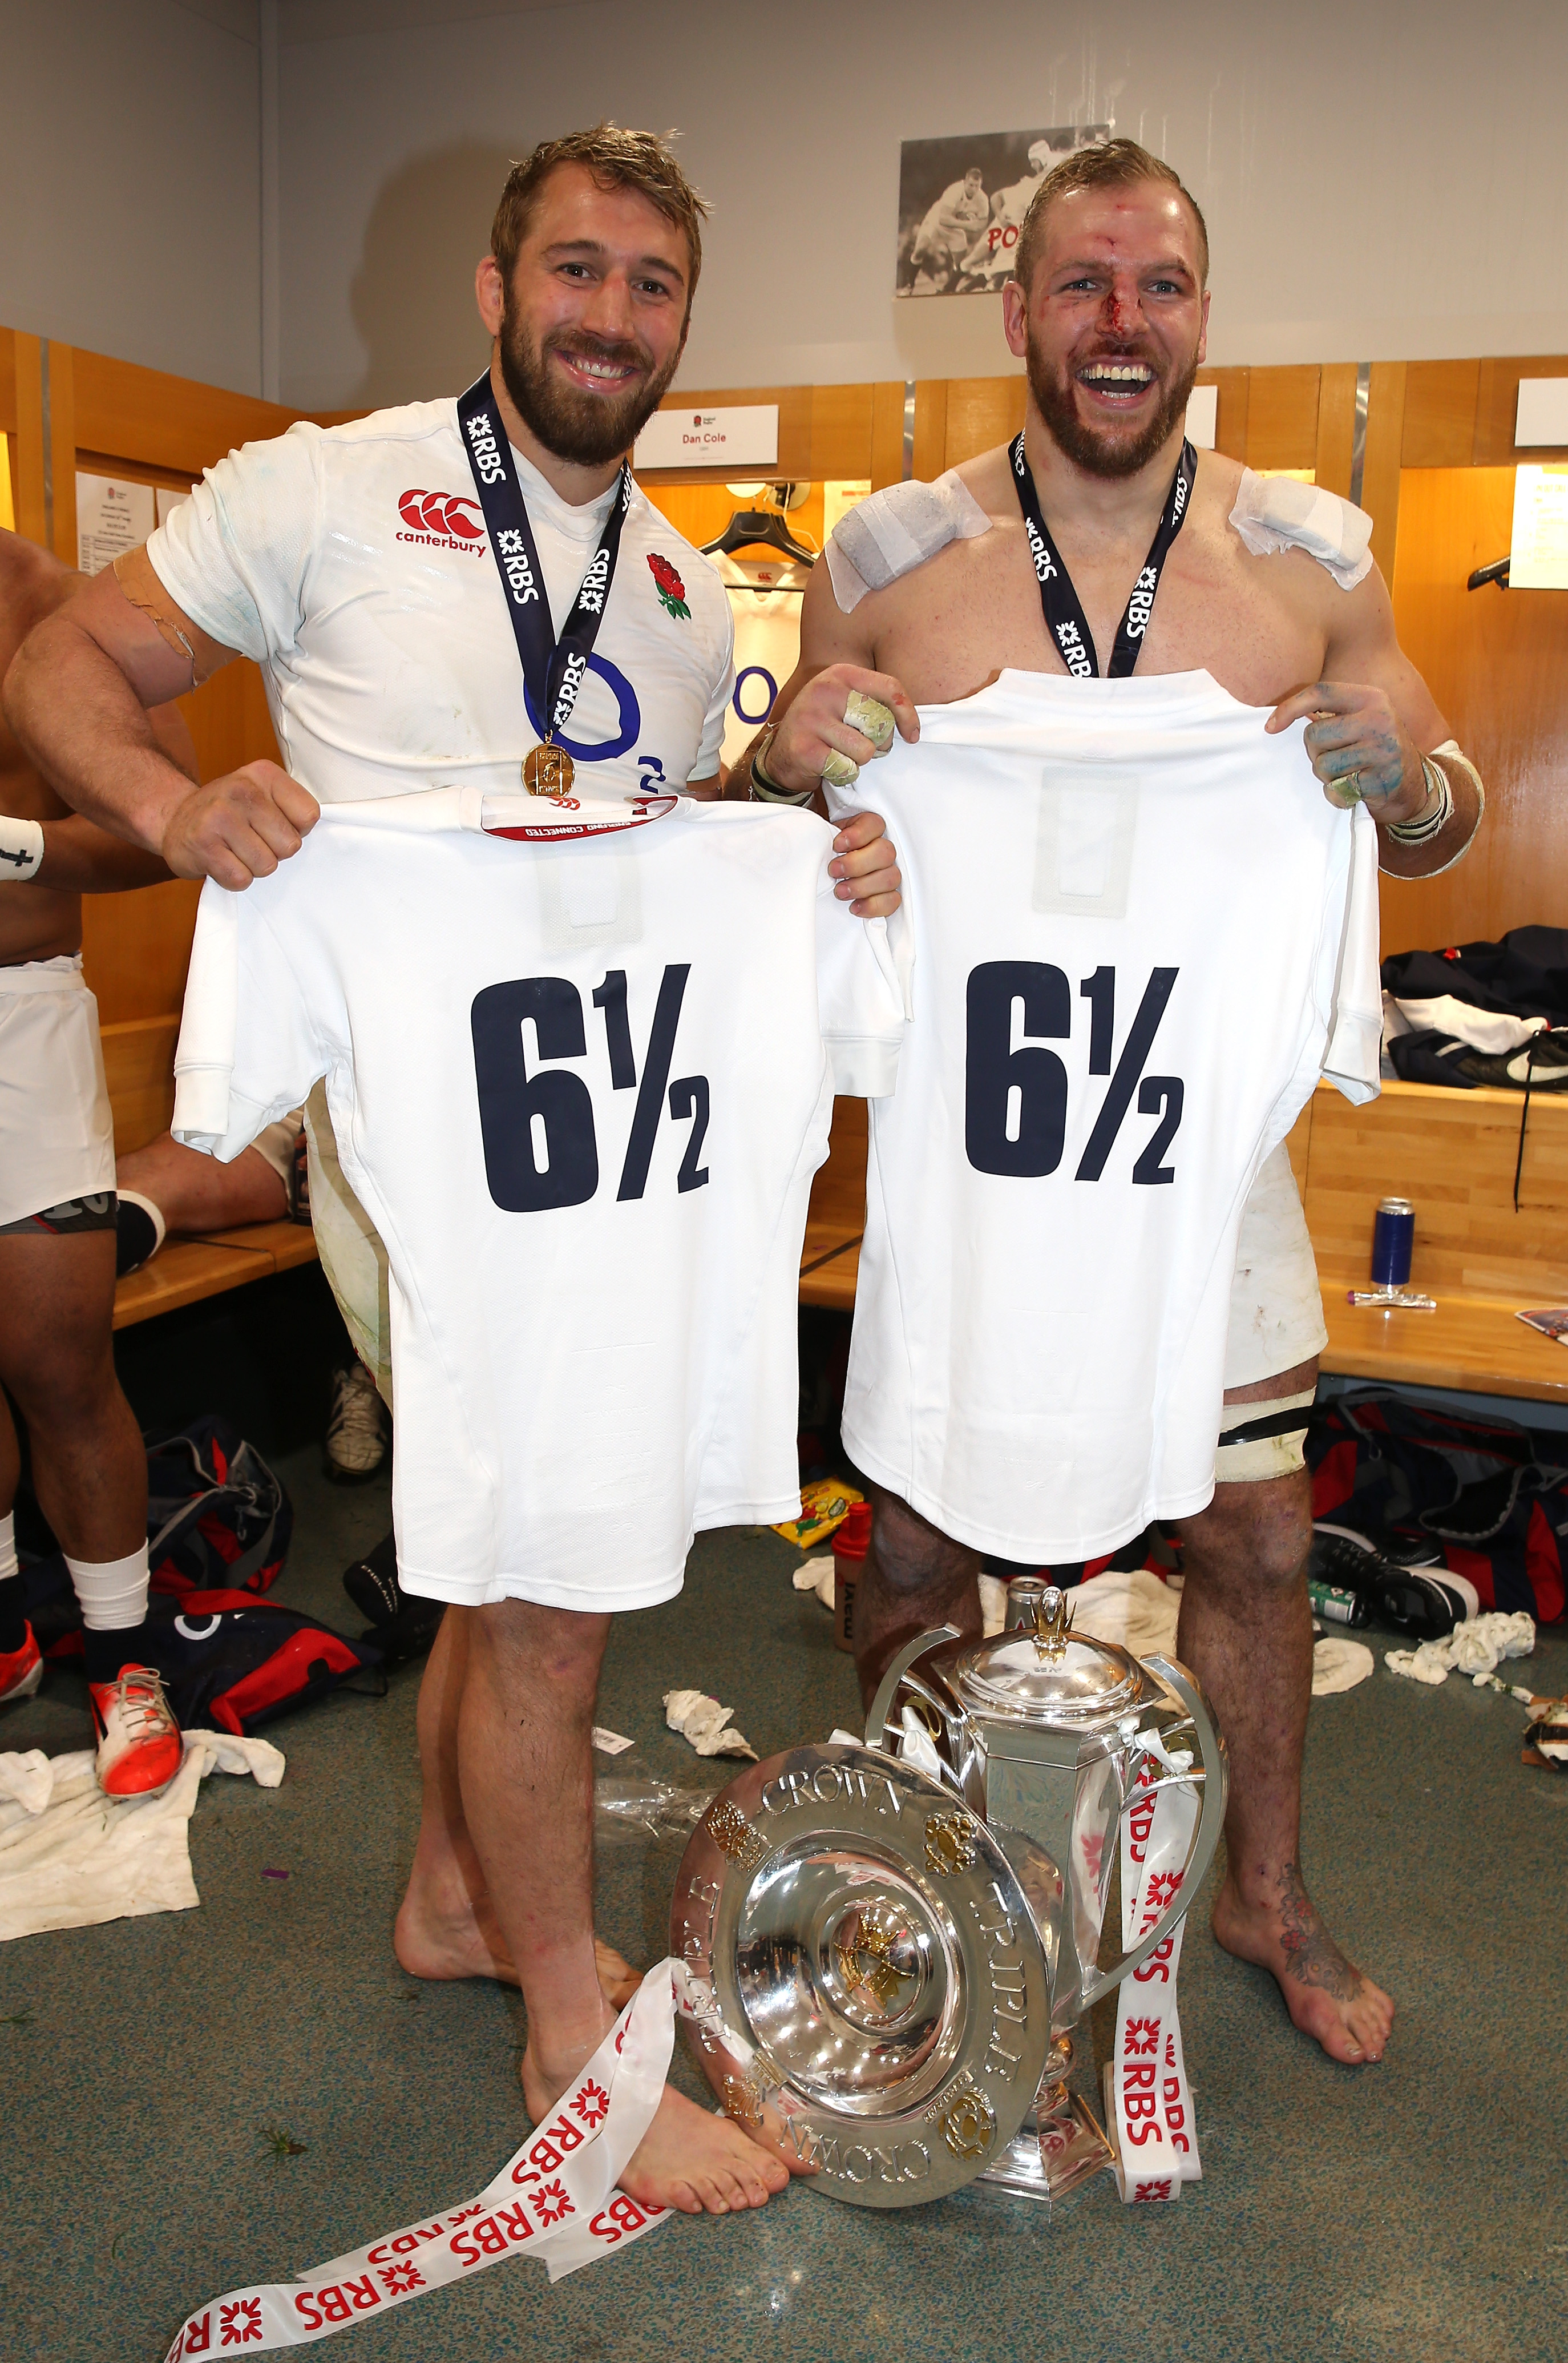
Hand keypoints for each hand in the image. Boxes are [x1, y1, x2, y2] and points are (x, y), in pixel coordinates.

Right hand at [160, 760, 320, 888]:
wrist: (174, 819)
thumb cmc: (228, 813)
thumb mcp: (262, 795)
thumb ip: (292, 809)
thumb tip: (326, 839)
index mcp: (264, 774)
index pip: (309, 816)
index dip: (295, 830)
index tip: (273, 825)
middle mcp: (241, 789)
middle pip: (290, 846)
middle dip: (274, 852)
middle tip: (250, 841)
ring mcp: (219, 817)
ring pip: (267, 866)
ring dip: (252, 867)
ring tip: (233, 850)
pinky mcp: (203, 846)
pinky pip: (241, 879)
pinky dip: (234, 878)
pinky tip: (220, 861)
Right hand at [767, 665, 917, 793]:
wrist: (781, 754)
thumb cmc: (824, 728)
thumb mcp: (847, 703)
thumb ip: (876, 703)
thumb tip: (911, 728)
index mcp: (841, 674)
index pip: (890, 687)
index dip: (907, 714)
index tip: (912, 735)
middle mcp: (824, 690)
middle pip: (880, 722)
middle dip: (880, 743)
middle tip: (863, 746)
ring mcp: (811, 718)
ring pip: (865, 751)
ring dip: (859, 761)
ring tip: (841, 754)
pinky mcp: (805, 748)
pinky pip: (846, 768)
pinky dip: (843, 773)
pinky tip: (829, 765)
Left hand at [831, 810, 900, 917]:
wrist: (825, 870)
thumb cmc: (827, 854)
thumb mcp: (823, 838)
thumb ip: (824, 835)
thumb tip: (815, 839)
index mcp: (868, 829)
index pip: (875, 825)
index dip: (858, 835)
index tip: (837, 845)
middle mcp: (881, 850)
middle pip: (885, 853)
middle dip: (857, 864)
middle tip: (835, 871)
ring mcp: (888, 872)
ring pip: (890, 878)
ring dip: (863, 887)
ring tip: (841, 891)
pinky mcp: (888, 895)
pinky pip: (893, 901)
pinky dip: (874, 906)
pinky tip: (855, 906)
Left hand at [1265, 680, 1427, 821]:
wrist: (1415, 784)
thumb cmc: (1377, 749)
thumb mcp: (1363, 719)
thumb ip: (1331, 712)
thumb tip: (1280, 715)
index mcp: (1371, 698)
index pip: (1321, 692)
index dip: (1290, 708)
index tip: (1270, 727)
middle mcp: (1379, 719)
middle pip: (1314, 735)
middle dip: (1316, 752)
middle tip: (1336, 756)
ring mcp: (1382, 750)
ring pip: (1322, 765)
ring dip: (1327, 775)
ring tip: (1349, 772)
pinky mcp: (1379, 780)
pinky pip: (1335, 790)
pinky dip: (1338, 795)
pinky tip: (1356, 788)